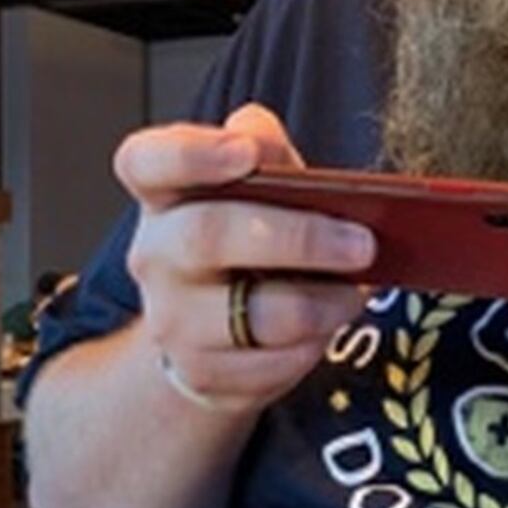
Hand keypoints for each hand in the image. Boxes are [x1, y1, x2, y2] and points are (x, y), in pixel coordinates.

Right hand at [115, 104, 374, 407]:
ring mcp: (173, 320)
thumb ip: (265, 152)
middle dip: (298, 238)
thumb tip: (258, 133)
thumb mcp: (259, 188)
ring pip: (251, 314)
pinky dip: (312, 346)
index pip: (145, 162)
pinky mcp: (202, 374)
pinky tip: (327, 325)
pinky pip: (269, 365)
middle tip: (361, 243)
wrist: (212, 337)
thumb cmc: (244, 245)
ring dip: (319, 303)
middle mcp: (155, 255)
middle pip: (208, 235)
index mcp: (164, 195)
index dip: (189, 154)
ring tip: (355, 291)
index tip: (244, 154)